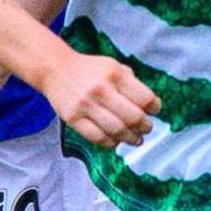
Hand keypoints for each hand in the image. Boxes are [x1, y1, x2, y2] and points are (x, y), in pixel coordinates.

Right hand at [43, 53, 160, 149]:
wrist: (56, 70)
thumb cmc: (90, 70)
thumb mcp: (113, 66)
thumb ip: (131, 82)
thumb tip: (150, 106)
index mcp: (115, 74)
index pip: (145, 98)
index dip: (154, 107)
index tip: (154, 111)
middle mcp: (101, 89)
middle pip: (133, 117)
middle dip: (145, 126)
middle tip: (146, 128)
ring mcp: (86, 105)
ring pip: (117, 130)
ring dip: (131, 139)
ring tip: (136, 140)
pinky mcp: (73, 118)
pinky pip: (97, 138)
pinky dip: (111, 143)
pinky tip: (116, 142)